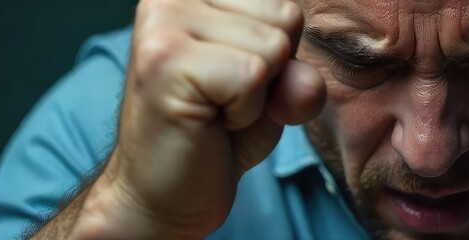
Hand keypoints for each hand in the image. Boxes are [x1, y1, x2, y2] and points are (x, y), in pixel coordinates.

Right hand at [79, 0, 323, 236]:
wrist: (163, 197)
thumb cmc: (216, 138)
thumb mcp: (274, 94)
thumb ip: (299, 74)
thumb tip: (305, 84)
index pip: (286, 7)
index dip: (279, 60)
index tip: (233, 86)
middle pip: (285, 18)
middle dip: (271, 74)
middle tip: (222, 103)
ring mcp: (163, 22)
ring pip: (273, 45)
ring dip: (257, 96)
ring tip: (214, 111)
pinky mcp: (165, 58)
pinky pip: (253, 75)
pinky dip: (246, 113)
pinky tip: (209, 122)